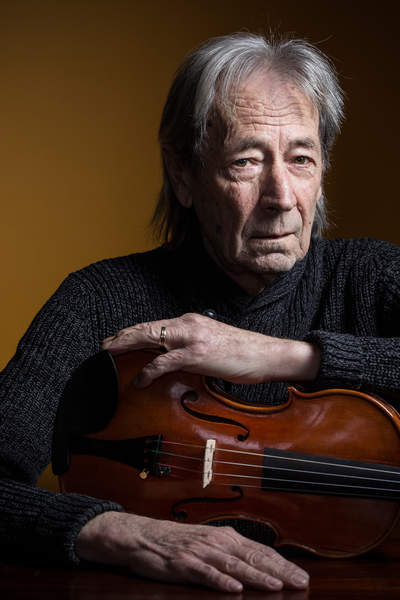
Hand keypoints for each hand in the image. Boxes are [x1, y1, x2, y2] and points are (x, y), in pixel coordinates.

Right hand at [76, 512, 308, 592]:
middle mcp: (217, 541)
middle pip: (254, 557)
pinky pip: (205, 574)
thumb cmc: (178, 541)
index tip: (302, 575)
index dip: (283, 563)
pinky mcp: (184, 563)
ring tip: (276, 586)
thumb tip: (260, 564)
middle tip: (301, 583)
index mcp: (226, 536)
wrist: (142, 535)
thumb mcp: (208, 542)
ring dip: (257, 576)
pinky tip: (234, 589)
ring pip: (234, 565)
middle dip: (280, 571)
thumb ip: (231, 552)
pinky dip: (220, 581)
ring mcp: (201, 551)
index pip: (261, 550)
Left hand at [102, 313, 319, 386]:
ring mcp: (192, 337)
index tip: (116, 338)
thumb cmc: (242, 352)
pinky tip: (140, 380)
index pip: (155, 324)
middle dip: (122, 336)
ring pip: (150, 337)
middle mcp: (188, 324)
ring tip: (110, 355)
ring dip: (126, 345)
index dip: (133, 331)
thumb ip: (191, 346)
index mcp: (191, 321)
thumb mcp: (212, 342)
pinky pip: (165, 361)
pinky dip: (149, 371)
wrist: (266, 353)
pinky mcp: (197, 353)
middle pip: (147, 327)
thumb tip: (173, 358)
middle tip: (104, 345)